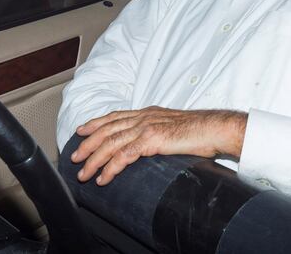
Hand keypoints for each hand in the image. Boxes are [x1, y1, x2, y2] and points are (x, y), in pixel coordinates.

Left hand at [70, 106, 246, 185]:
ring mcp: (147, 127)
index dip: (96, 123)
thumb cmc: (200, 131)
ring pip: (111, 143)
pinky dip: (110, 168)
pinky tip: (103, 178)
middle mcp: (144, 116)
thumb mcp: (173, 127)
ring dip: (94, 159)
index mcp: (148, 112)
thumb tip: (151, 143)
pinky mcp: (152, 140)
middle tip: (75, 156)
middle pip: (107, 129)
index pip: (115, 116)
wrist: (215, 128)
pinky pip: (124, 155)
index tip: (82, 130)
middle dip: (88, 144)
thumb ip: (158, 132)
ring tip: (83, 173)